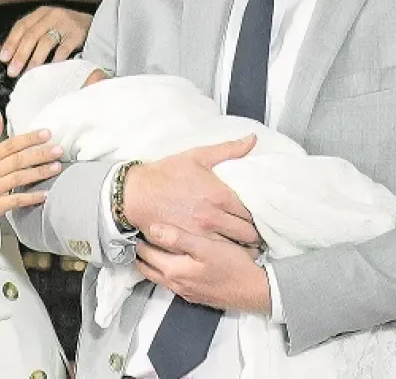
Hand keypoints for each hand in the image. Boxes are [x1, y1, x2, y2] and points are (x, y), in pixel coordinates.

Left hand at [0, 6, 92, 76]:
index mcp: (41, 13)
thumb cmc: (68, 29)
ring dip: (35, 60)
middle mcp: (52, 15)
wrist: (97, 25)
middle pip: (31, 35)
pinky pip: (64, 48)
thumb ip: (34, 35)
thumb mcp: (49, 25)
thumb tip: (13, 57)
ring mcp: (66, 23)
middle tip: (13, 71)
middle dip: (20, 54)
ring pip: (46, 42)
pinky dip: (55, 60)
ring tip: (28, 73)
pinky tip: (49, 70)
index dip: (11, 43)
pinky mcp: (78, 33)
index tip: (4, 58)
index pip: (21, 26)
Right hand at [0, 110, 62, 236]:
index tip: (46, 133)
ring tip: (56, 167)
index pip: (10, 144)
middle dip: (40, 154)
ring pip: (19, 178)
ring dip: (39, 172)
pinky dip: (30, 198)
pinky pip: (15, 200)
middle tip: (58, 149)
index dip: (29, 138)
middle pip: (18, 160)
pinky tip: (44, 194)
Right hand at [122, 136, 259, 245]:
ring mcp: (200, 234)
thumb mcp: (198, 156)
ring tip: (245, 246)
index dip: (258, 217)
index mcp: (219, 196)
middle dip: (254, 235)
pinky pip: (212, 255)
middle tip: (256, 234)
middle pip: (246, 234)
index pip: (251, 213)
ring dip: (241, 247)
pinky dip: (221, 254)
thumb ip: (229, 149)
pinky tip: (224, 252)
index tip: (260, 219)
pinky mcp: (187, 245)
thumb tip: (252, 139)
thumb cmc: (165, 174)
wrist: (135, 193)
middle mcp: (212, 217)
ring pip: (233, 248)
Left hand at [136, 224, 270, 313]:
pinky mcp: (196, 295)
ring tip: (151, 248)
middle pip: (148, 269)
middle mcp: (176, 284)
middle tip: (137, 237)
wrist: (255, 291)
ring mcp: (186, 292)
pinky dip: (165, 271)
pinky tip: (173, 262)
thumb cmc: (232, 266)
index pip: (146, 254)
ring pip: (159, 277)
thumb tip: (153, 228)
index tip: (134, 227)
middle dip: (140, 254)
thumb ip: (178, 238)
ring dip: (152, 263)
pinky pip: (172, 282)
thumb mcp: (205, 246)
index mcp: (174, 271)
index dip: (139, 240)